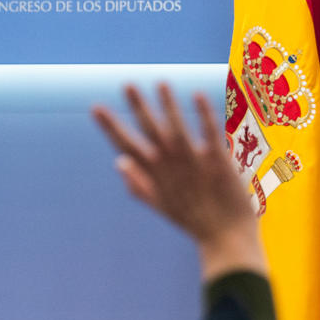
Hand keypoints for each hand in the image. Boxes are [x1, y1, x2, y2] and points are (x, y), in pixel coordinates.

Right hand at [92, 83, 264, 279]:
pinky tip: (197, 94)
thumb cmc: (193, 220)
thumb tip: (118, 163)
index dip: (111, 127)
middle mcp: (171, 165)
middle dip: (138, 107)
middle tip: (127, 83)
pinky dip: (203, 114)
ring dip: (168, 105)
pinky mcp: (217, 162)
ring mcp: (193, 163)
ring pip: (177, 128)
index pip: (127, 146)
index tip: (95, 107)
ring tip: (161, 82)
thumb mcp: (160, 205)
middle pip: (150, 131)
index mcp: (154, 174)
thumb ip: (138, 186)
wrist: (224, 237)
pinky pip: (209, 133)